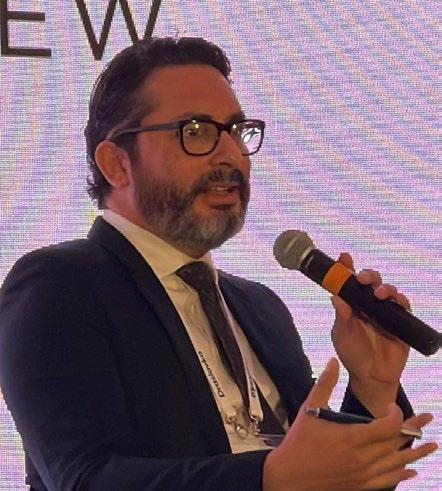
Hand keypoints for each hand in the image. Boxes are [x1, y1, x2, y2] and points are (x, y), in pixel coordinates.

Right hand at [263, 358, 436, 490]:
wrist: (288, 477)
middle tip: (428, 419)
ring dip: (416, 453)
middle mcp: (362, 458)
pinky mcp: (360, 486)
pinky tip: (411, 471)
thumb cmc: (298, 441)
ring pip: (397, 463)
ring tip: (431, 445)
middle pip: (397, 443)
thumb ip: (325, 384)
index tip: (393, 407)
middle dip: (414, 429)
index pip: (388, 426)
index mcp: (351, 437)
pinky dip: (402, 475)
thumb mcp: (309, 409)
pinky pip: (388, 481)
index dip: (396, 414)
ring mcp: (363, 475)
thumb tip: (333, 362)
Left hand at [331, 253, 409, 414]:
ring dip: (384, 288)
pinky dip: (401, 300)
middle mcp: (368, 304)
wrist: (371, 377)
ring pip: (387, 291)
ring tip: (378, 294)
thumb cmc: (353, 354)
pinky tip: (396, 301)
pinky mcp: (400, 322)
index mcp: (351, 304)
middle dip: (367, 275)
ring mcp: (384, 312)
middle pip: (370, 281)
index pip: (349, 282)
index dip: (346, 268)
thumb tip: (335, 297)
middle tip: (362, 278)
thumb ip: (341, 317)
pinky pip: (403, 307)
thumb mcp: (342, 335)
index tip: (344, 257)